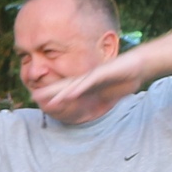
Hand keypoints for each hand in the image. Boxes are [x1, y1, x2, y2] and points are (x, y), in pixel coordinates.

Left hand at [28, 48, 144, 119]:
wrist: (138, 65)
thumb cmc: (123, 78)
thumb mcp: (108, 93)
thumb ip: (98, 98)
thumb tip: (93, 106)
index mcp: (87, 84)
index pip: (66, 90)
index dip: (52, 95)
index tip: (38, 100)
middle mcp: (87, 79)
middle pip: (65, 86)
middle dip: (50, 92)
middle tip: (33, 98)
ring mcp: (94, 76)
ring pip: (74, 85)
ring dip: (61, 93)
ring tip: (49, 100)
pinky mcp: (103, 74)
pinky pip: (89, 82)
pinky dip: (79, 88)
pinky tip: (70, 94)